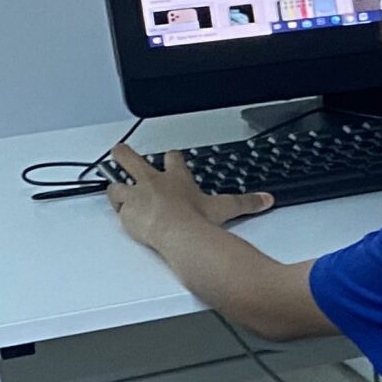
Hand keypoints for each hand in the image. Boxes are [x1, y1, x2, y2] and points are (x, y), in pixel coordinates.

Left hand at [104, 145, 272, 248]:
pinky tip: (120, 213)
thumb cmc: (196, 219)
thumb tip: (266, 200)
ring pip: (117, 184)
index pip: (172, 159)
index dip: (172, 156)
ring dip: (116, 186)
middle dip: (124, 153)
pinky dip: (119, 209)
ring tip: (115, 188)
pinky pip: (117, 208)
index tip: (171, 154)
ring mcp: (137, 196)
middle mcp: (153, 183)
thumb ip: (245, 203)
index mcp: (176, 178)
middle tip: (120, 150)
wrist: (176, 231)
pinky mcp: (127, 212)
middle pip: (131, 159)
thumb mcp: (224, 209)